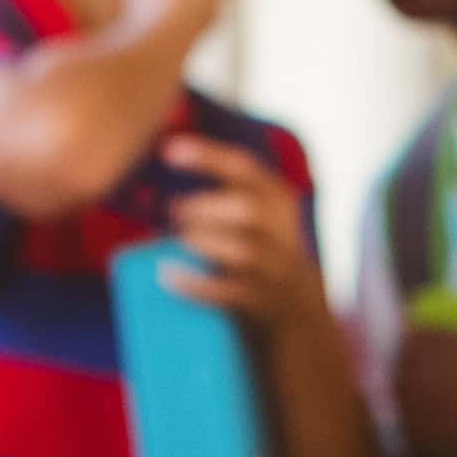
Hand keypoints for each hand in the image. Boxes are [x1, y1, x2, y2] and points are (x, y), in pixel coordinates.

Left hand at [155, 134, 323, 331]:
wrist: (295, 306)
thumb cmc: (260, 247)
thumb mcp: (260, 211)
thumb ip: (228, 189)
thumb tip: (162, 165)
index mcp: (279, 200)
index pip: (245, 168)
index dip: (207, 156)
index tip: (169, 150)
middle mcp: (282, 231)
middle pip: (248, 210)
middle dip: (206, 206)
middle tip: (173, 209)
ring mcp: (273, 269)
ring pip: (242, 252)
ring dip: (204, 242)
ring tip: (179, 238)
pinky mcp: (259, 302)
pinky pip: (226, 293)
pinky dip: (193, 283)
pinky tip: (166, 273)